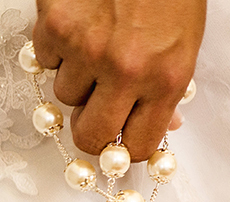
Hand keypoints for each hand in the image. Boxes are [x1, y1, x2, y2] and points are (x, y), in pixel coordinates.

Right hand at [32, 0, 204, 158]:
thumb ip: (167, 86)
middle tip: (93, 111)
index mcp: (167, 76)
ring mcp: (87, 50)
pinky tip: (76, 24)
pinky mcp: (55, 28)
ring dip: (74, 77)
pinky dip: (55, 46)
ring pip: (63, 96)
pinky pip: (44, 60)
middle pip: (90, 137)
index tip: (117, 145)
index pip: (137, 147)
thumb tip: (159, 128)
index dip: (123, 150)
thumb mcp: (185, 38)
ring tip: (93, 44)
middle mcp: (126, 70)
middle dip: (89, 129)